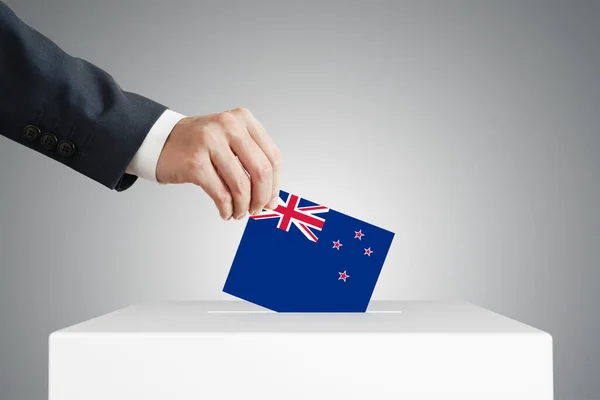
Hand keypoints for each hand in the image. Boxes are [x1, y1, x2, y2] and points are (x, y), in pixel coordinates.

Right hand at [156, 108, 281, 219]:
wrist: (160, 140)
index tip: (271, 200)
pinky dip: (227, 208)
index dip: (275, 184)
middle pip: (261, 171)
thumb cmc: (199, 145)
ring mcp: (210, 142)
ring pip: (241, 186)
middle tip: (256, 210)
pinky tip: (225, 212)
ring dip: (242, 206)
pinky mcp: (195, 162)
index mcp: (243, 119)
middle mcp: (229, 126)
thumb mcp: (231, 143)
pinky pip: (221, 194)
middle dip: (261, 197)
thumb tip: (272, 199)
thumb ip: (252, 165)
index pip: (273, 157)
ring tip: (238, 212)